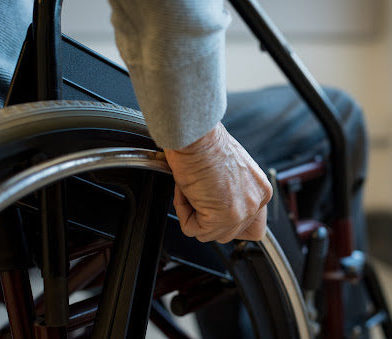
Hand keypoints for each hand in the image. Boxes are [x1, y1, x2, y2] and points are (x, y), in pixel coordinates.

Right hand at [164, 122, 271, 243]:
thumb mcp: (229, 170)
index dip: (225, 220)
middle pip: (229, 234)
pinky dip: (182, 212)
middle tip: (198, 195)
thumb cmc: (206, 143)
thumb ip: (231, 192)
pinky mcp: (221, 217)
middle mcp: (256, 202)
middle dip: (208, 218)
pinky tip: (185, 190)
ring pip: (210, 234)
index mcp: (260, 190)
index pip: (251, 226)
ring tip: (191, 190)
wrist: (196, 134)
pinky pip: (193, 229)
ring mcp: (241, 211)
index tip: (211, 208)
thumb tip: (217, 206)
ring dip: (194, 214)